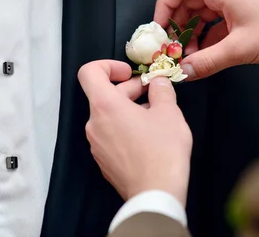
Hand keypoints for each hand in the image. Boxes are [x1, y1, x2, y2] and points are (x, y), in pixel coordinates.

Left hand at [78, 60, 192, 205]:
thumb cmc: (162, 153)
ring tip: (155, 115)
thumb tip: (158, 83)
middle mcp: (94, 124)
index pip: (89, 72)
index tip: (129, 72)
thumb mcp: (169, 112)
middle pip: (104, 95)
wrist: (155, 194)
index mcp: (105, 106)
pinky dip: (125, 128)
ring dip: (129, 109)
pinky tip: (149, 136)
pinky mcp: (104, 160)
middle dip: (129, 89)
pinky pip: (111, 134)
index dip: (108, 65)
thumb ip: (161, 90)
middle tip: (154, 93)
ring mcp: (96, 144)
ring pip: (109, 116)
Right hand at [155, 0, 258, 79]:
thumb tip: (182, 72)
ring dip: (192, 33)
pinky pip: (214, 20)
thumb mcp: (240, 49)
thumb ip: (207, 61)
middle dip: (177, 25)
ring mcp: (234, 0)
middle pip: (187, 0)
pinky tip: (207, 56)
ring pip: (200, 12)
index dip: (163, 7)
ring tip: (191, 57)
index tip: (159, 31)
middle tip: (173, 49)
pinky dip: (206, 36)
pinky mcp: (241, 11)